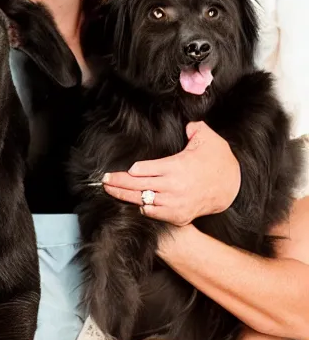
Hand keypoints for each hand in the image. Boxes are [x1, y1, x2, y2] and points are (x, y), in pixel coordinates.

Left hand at [102, 121, 240, 224]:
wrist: (234, 189)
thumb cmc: (219, 162)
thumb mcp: (207, 138)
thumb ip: (193, 127)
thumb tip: (186, 122)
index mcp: (176, 166)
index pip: (144, 170)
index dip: (129, 171)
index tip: (115, 170)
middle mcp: (173, 187)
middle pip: (138, 187)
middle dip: (118, 184)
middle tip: (104, 181)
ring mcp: (175, 204)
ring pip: (143, 202)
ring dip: (126, 197)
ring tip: (112, 192)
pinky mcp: (179, 216)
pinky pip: (155, 214)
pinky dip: (144, 208)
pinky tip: (135, 202)